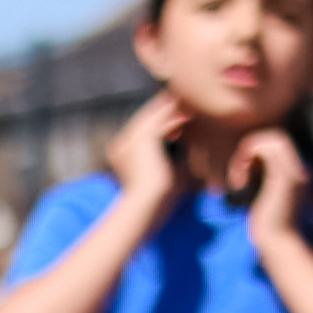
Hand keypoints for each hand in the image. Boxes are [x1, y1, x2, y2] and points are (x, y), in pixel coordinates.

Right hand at [110, 93, 197, 215]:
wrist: (143, 210)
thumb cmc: (153, 203)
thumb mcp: (158, 178)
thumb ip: (167, 164)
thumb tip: (184, 161)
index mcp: (122, 153)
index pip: (142, 130)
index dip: (161, 121)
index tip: (180, 117)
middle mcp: (122, 144)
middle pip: (145, 118)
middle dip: (166, 110)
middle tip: (187, 103)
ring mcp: (128, 140)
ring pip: (153, 117)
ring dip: (172, 110)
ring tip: (191, 105)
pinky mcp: (141, 140)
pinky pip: (160, 123)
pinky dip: (175, 118)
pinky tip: (190, 116)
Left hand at [230, 128, 312, 231]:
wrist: (278, 244)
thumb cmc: (267, 228)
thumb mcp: (263, 198)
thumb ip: (261, 182)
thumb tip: (245, 172)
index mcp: (297, 174)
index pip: (278, 145)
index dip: (257, 151)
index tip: (244, 174)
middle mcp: (300, 169)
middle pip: (276, 137)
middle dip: (252, 148)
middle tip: (239, 173)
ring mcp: (295, 171)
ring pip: (271, 139)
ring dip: (247, 152)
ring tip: (238, 177)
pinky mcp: (284, 178)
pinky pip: (263, 149)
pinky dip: (245, 159)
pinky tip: (239, 181)